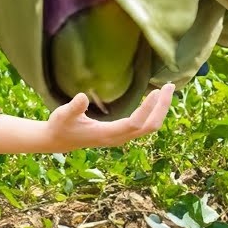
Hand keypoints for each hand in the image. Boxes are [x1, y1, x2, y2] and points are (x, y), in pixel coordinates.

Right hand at [44, 84, 175, 152]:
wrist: (58, 140)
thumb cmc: (60, 126)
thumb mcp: (62, 114)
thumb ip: (73, 107)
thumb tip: (83, 96)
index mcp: (107, 134)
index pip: (135, 123)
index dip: (147, 109)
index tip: (156, 92)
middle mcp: (118, 138)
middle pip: (149, 127)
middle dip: (162, 108)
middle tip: (170, 86)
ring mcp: (121, 137)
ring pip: (149, 127)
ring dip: (160, 110)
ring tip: (167, 90)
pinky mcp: (121, 133)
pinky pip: (143, 124)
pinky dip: (152, 112)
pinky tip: (154, 99)